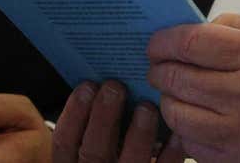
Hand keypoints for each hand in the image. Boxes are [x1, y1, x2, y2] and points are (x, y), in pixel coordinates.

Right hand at [52, 80, 185, 162]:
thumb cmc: (105, 157)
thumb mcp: (83, 147)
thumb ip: (86, 126)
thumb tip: (102, 85)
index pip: (65, 142)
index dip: (74, 112)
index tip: (87, 85)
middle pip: (93, 152)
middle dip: (104, 117)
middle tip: (114, 87)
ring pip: (129, 162)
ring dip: (138, 134)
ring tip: (146, 107)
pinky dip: (169, 154)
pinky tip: (175, 133)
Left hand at [147, 13, 239, 162]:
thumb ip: (236, 30)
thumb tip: (193, 32)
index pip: (194, 43)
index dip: (165, 41)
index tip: (157, 42)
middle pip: (180, 78)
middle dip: (160, 68)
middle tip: (158, 64)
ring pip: (179, 115)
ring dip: (169, 100)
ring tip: (174, 91)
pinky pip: (194, 146)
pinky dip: (186, 130)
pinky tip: (194, 117)